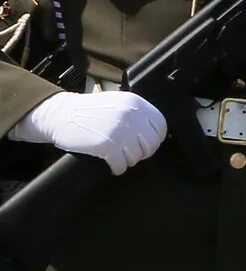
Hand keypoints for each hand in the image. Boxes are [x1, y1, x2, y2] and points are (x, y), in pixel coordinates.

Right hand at [10, 90, 166, 174]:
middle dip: (142, 152)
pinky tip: (112, 165)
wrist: (59, 114)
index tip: (146, 144)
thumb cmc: (87, 110)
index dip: (155, 138)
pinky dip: (117, 168)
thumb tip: (153, 132)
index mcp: (136, 103)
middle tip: (131, 153)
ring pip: (136, 156)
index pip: (161, 126)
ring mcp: (119, 131)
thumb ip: (136, 113)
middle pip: (151, 144)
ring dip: (128, 160)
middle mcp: (131, 116)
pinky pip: (121, 164)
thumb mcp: (117, 102)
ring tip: (118, 157)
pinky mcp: (107, 145)